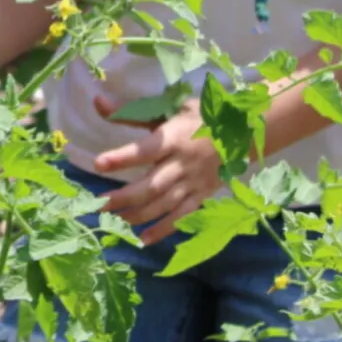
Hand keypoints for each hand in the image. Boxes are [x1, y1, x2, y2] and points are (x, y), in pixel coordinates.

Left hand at [90, 94, 223, 244]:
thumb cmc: (199, 117)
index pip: (145, 150)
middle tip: (99, 205)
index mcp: (174, 138)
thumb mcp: (168, 107)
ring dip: (138, 215)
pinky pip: (183, 216)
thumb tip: (97, 102)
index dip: (122, 158)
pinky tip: (144, 239)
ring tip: (114, 220)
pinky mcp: (203, 196)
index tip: (98, 164)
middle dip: (124, 197)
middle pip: (152, 185)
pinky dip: (164, 229)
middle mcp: (183, 163)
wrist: (244, 133)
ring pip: (164, 204)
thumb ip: (132, 111)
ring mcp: (194, 183)